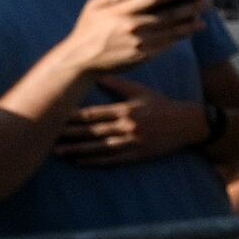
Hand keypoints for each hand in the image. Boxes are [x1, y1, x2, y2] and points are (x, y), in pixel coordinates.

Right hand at [51, 0, 201, 77]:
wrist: (81, 61)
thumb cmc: (88, 30)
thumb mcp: (94, 6)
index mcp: (122, 12)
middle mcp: (133, 27)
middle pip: (169, 15)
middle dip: (190, 7)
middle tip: (205, 2)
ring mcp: (140, 44)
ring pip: (172, 32)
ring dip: (190, 25)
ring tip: (202, 19)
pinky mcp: (144, 57)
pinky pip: (166, 45)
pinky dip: (178, 38)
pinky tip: (188, 32)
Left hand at [56, 76, 210, 164]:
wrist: (190, 124)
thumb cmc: (164, 106)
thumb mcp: (142, 92)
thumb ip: (119, 85)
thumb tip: (98, 76)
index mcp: (126, 109)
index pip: (93, 114)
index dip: (72, 117)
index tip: (55, 117)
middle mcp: (128, 126)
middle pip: (92, 131)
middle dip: (69, 134)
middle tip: (48, 136)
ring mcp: (133, 142)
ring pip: (99, 147)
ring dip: (77, 150)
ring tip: (58, 152)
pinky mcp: (139, 155)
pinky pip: (113, 159)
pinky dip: (95, 161)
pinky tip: (80, 162)